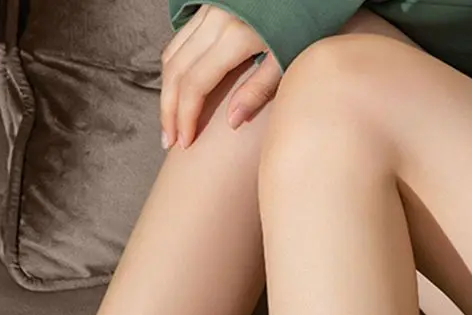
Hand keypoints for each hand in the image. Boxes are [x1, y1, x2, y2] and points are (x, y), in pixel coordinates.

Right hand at [161, 6, 281, 148]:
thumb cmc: (305, 22)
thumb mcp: (287, 58)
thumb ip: (259, 89)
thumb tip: (231, 122)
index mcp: (235, 36)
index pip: (195, 85)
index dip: (185, 118)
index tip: (184, 143)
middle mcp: (215, 20)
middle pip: (176, 72)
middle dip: (168, 110)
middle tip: (170, 141)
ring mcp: (209, 10)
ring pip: (172, 55)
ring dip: (167, 91)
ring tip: (170, 120)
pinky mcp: (208, 7)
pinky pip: (180, 40)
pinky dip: (174, 68)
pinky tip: (178, 90)